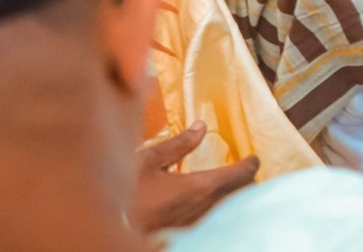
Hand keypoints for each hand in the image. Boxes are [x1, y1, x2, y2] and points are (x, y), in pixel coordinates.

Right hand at [131, 121, 259, 232]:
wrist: (108, 231)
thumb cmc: (125, 195)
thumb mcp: (147, 162)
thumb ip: (177, 145)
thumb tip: (201, 126)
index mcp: (200, 187)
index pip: (239, 175)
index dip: (250, 165)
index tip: (254, 158)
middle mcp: (205, 209)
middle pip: (240, 195)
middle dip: (247, 182)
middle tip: (246, 171)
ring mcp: (197, 225)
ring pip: (228, 209)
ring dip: (234, 197)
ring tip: (232, 186)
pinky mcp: (186, 236)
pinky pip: (213, 220)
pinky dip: (219, 209)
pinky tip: (209, 205)